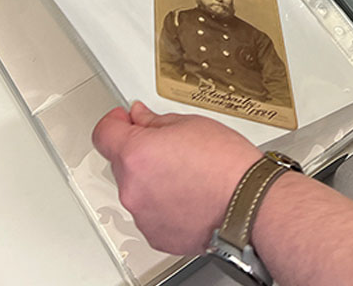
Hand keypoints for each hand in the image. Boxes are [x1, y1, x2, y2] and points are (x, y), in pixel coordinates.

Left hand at [92, 102, 261, 254]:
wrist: (248, 203)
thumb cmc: (228, 165)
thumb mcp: (193, 124)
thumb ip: (156, 121)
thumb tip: (140, 118)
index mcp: (137, 154)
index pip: (104, 132)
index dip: (115, 122)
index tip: (124, 120)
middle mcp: (132, 187)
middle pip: (123, 163)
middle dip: (142, 153)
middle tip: (174, 149)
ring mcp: (142, 214)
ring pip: (138, 190)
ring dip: (154, 181)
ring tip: (189, 176)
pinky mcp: (156, 235)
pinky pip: (151, 214)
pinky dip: (165, 205)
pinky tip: (191, 196)